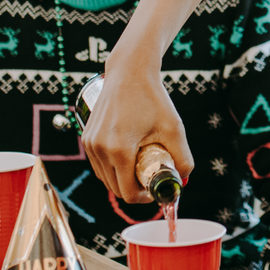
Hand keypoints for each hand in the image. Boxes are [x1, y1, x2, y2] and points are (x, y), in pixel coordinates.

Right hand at [81, 58, 195, 201]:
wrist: (129, 71)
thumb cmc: (152, 98)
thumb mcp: (174, 129)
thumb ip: (182, 158)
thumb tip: (182, 180)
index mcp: (119, 150)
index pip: (128, 192)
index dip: (144, 197)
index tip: (155, 189)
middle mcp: (99, 149)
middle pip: (116, 188)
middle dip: (134, 189)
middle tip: (151, 177)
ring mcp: (90, 144)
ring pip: (105, 178)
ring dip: (122, 180)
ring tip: (140, 165)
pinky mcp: (86, 138)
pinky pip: (98, 165)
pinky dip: (112, 169)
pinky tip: (127, 159)